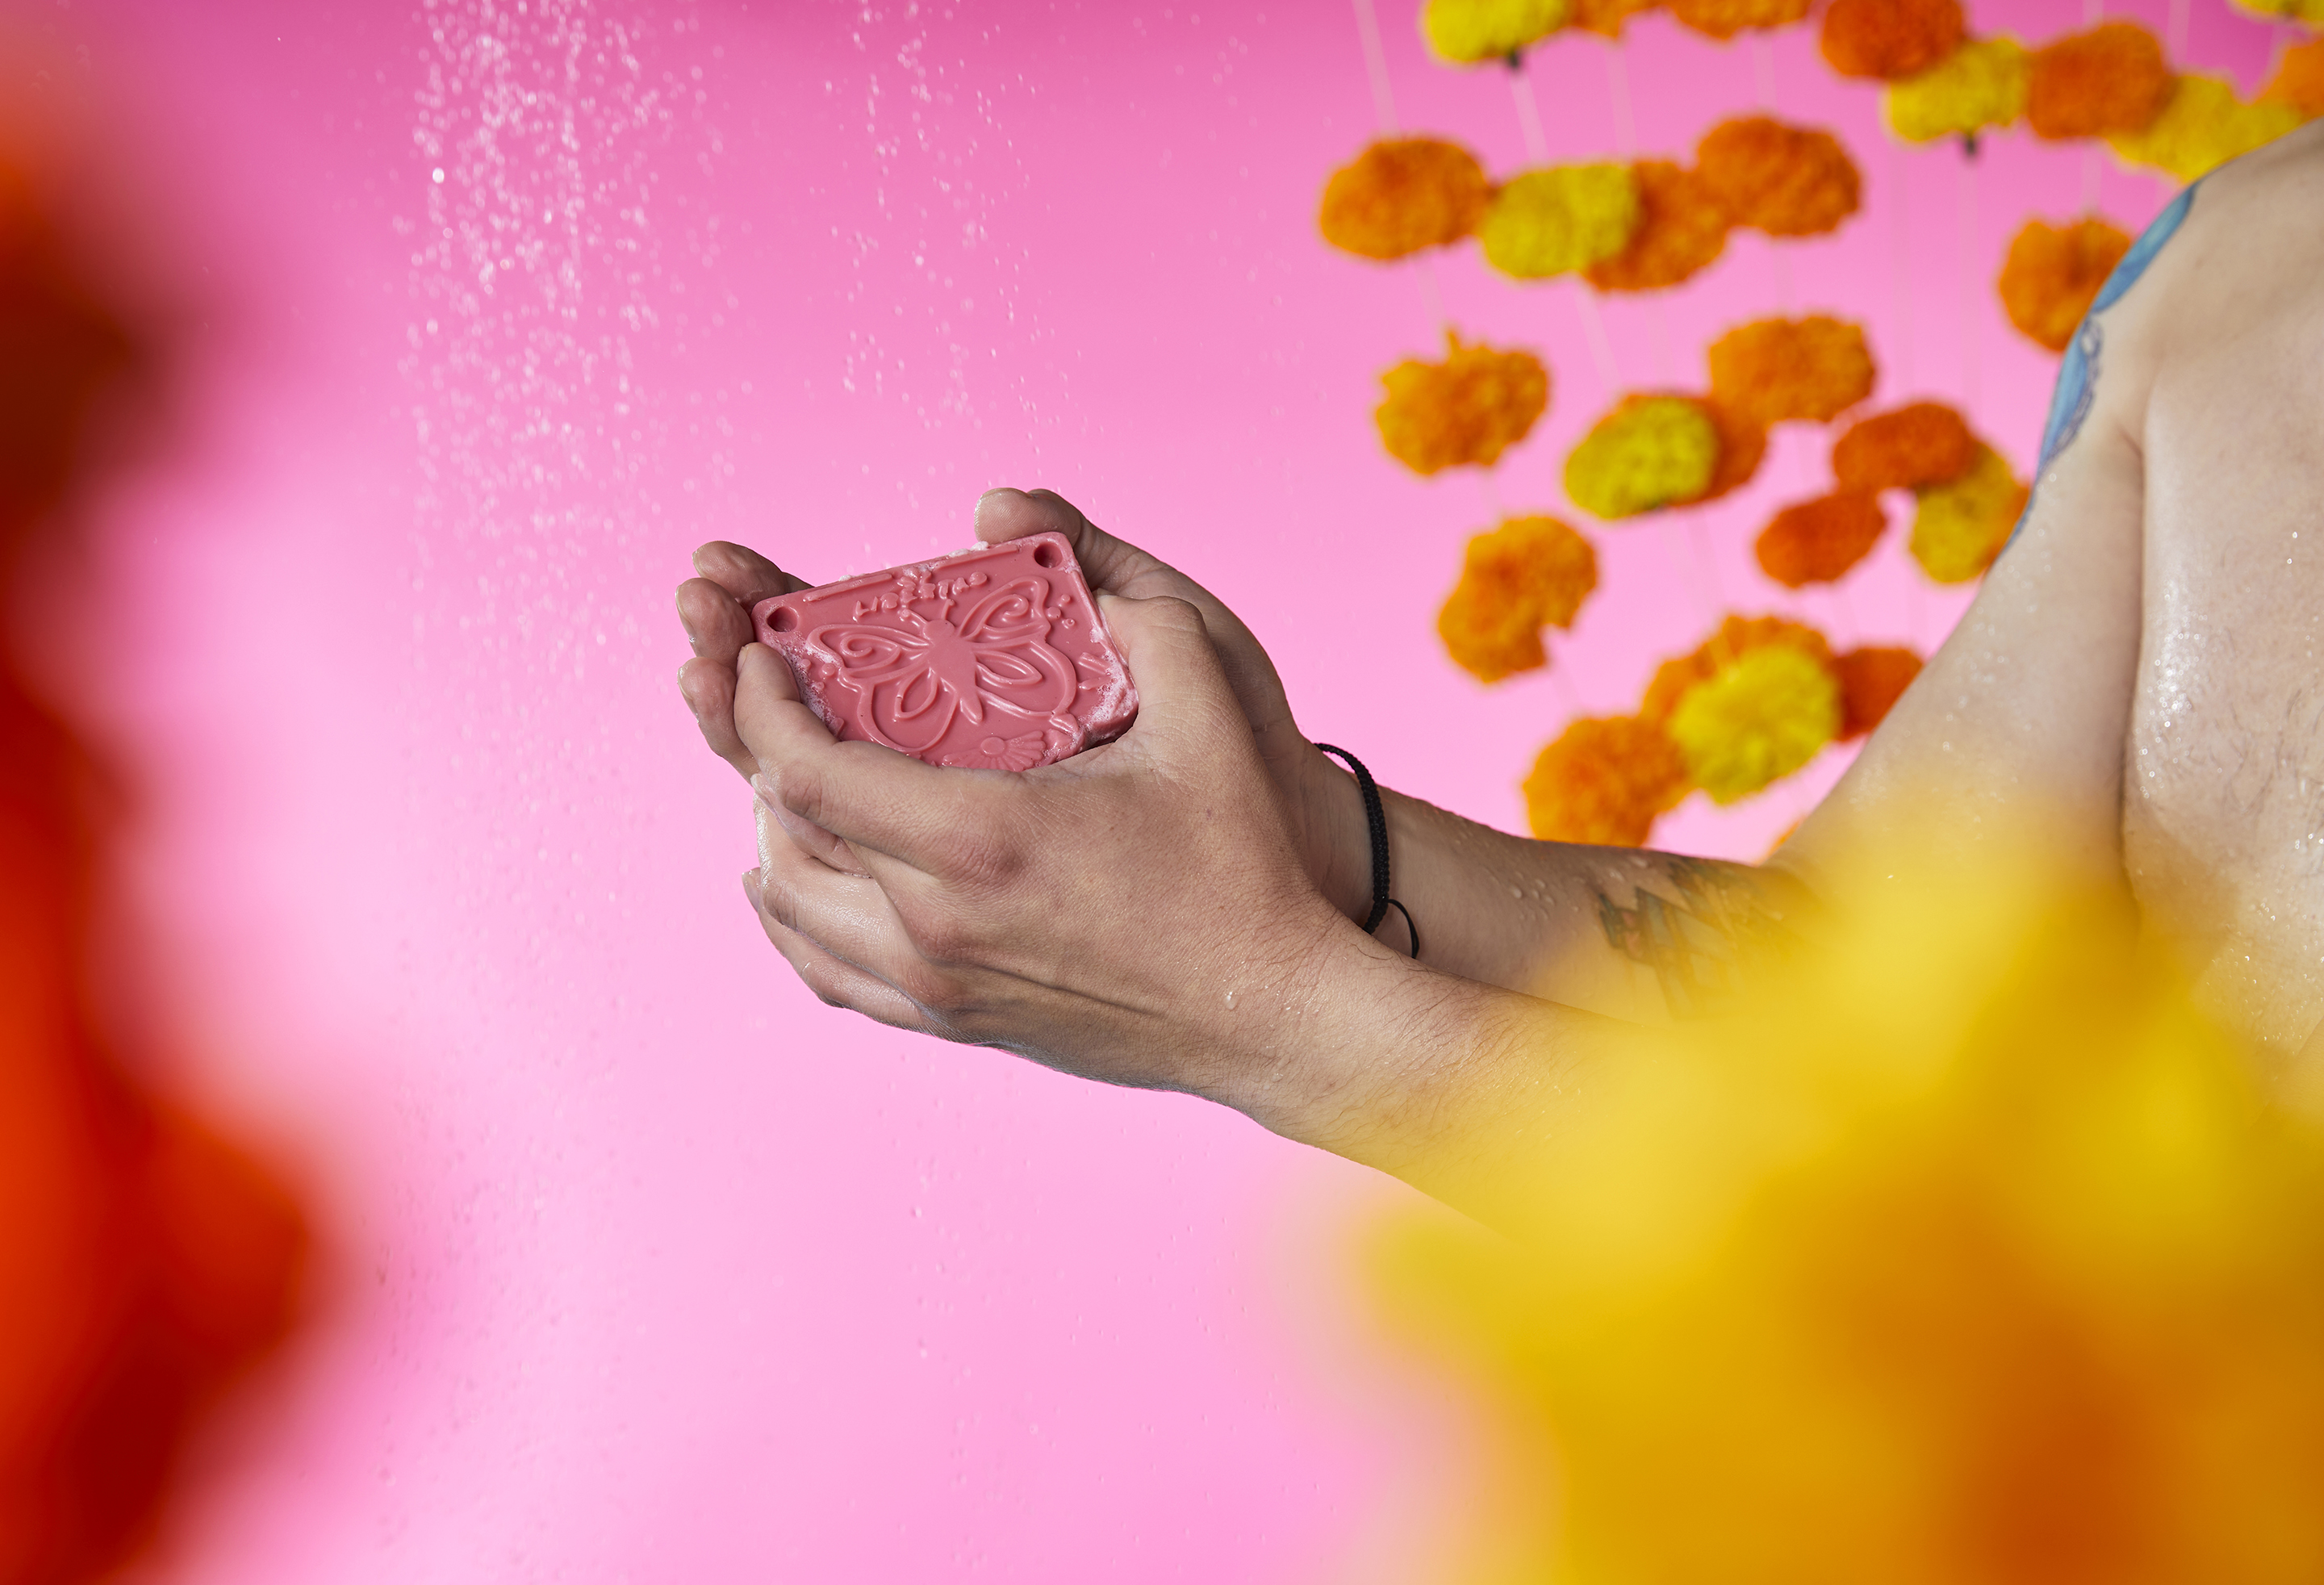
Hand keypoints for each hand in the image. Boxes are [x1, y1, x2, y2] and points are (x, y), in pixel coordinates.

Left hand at [736, 588, 1369, 1124]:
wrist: (1273, 1011)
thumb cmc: (1244, 866)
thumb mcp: (1209, 716)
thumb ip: (1141, 613)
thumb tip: (1052, 546)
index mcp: (980, 839)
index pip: (806, 770)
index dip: (759, 705)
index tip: (761, 657)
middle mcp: (938, 922)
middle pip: (785, 831)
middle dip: (757, 751)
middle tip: (776, 698)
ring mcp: (939, 984)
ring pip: (793, 907)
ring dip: (772, 829)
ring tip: (789, 772)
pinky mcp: (954, 1024)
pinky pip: (829, 972)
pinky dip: (792, 917)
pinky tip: (791, 879)